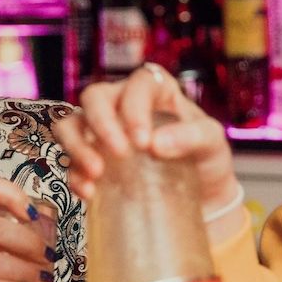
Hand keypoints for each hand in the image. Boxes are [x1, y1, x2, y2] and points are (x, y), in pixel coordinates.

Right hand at [52, 65, 238, 216]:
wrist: (200, 197)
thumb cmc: (206, 159)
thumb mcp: (213, 144)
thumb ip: (194, 137)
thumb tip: (156, 144)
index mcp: (155, 91)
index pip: (138, 85)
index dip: (135, 108)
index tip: (143, 142)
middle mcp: (122, 103)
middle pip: (95, 97)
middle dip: (101, 124)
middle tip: (119, 153)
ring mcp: (101, 130)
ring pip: (71, 123)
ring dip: (77, 146)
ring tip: (95, 173)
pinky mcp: (90, 157)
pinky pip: (68, 158)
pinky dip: (74, 174)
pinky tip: (88, 192)